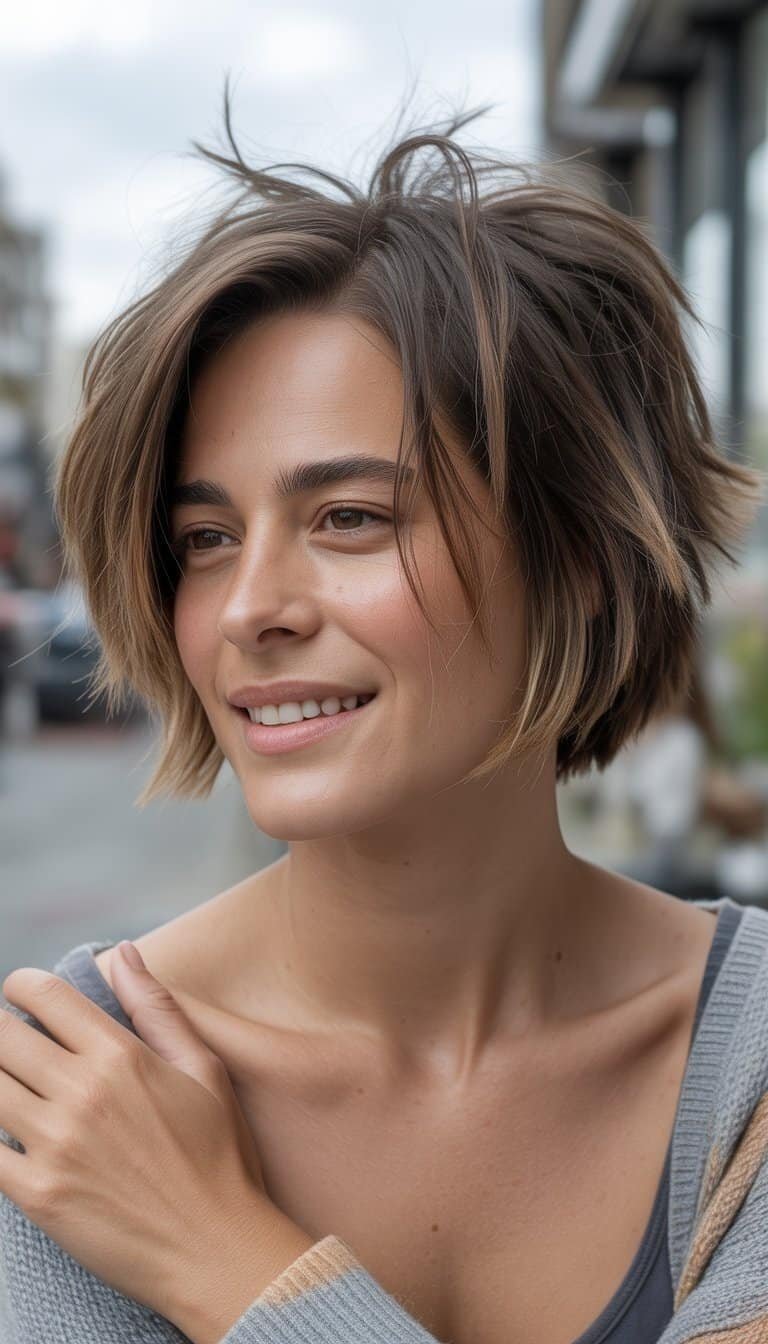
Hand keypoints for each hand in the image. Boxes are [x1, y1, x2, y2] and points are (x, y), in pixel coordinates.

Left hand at [0, 943, 311, 1333]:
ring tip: (12, 1084)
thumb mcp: (203, 1069)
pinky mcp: (37, 1195)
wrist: (216, 1249)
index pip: (44, 996)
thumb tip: (124, 953)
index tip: (19, 993)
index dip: (20, 985)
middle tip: (12, 1043)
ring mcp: (55, 1145)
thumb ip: (157, 1007)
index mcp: (121, 1056)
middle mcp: (82, 1093)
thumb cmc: (220, 1157)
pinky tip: (10, 1134)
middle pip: (1, 1037)